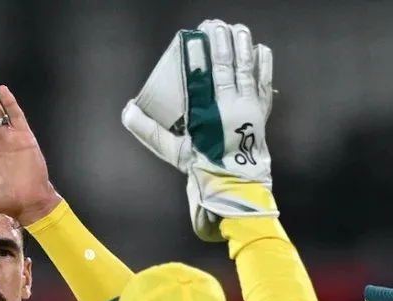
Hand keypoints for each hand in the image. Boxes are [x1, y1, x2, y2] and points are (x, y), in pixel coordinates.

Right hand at [121, 20, 275, 240]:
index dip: (201, 53)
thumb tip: (127, 110)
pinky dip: (264, 64)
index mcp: (206, 113)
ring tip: (237, 29)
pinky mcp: (262, 111)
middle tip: (215, 25)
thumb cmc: (200, 164)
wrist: (233, 182)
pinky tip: (260, 49)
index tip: (198, 35)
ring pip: (247, 68)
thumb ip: (148, 129)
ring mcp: (249, 106)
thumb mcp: (170, 149)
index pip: (203, 75)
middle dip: (221, 41)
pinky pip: (265, 82)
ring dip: (243, 46)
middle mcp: (229, 106)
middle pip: (226, 65)